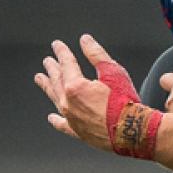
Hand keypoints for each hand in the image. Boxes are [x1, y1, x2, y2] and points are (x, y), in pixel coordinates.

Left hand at [34, 34, 129, 151]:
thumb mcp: (112, 72)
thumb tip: (85, 40)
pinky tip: (51, 117)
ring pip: (55, 99)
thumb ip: (96, 54)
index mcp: (75, 86)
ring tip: (41, 80)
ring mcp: (71, 118)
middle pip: (57, 81)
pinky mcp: (77, 132)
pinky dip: (56, 120)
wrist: (132, 131)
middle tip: (47, 62)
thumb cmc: (124, 102)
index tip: (57, 45)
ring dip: (48, 88)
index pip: (66, 64)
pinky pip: (62, 125)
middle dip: (52, 69)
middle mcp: (68, 103)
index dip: (62, 52)